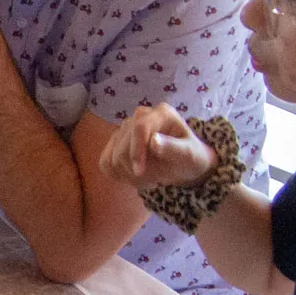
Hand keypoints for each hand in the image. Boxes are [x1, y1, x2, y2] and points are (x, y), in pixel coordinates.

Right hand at [98, 104, 216, 188]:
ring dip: (128, 175)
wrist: (183, 164)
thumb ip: (174, 148)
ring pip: (112, 157)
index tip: (139, 172)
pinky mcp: (116, 142)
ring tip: (148, 179)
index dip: (136, 151)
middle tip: (155, 180)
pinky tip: (134, 177)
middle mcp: (140, 116)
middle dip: (136, 169)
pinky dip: (118, 175)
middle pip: (122, 146)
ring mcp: (125, 128)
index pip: (139, 128)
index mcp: (161, 114)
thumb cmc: (190, 158)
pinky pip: (105, 162)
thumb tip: (153, 141)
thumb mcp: (189, 155)